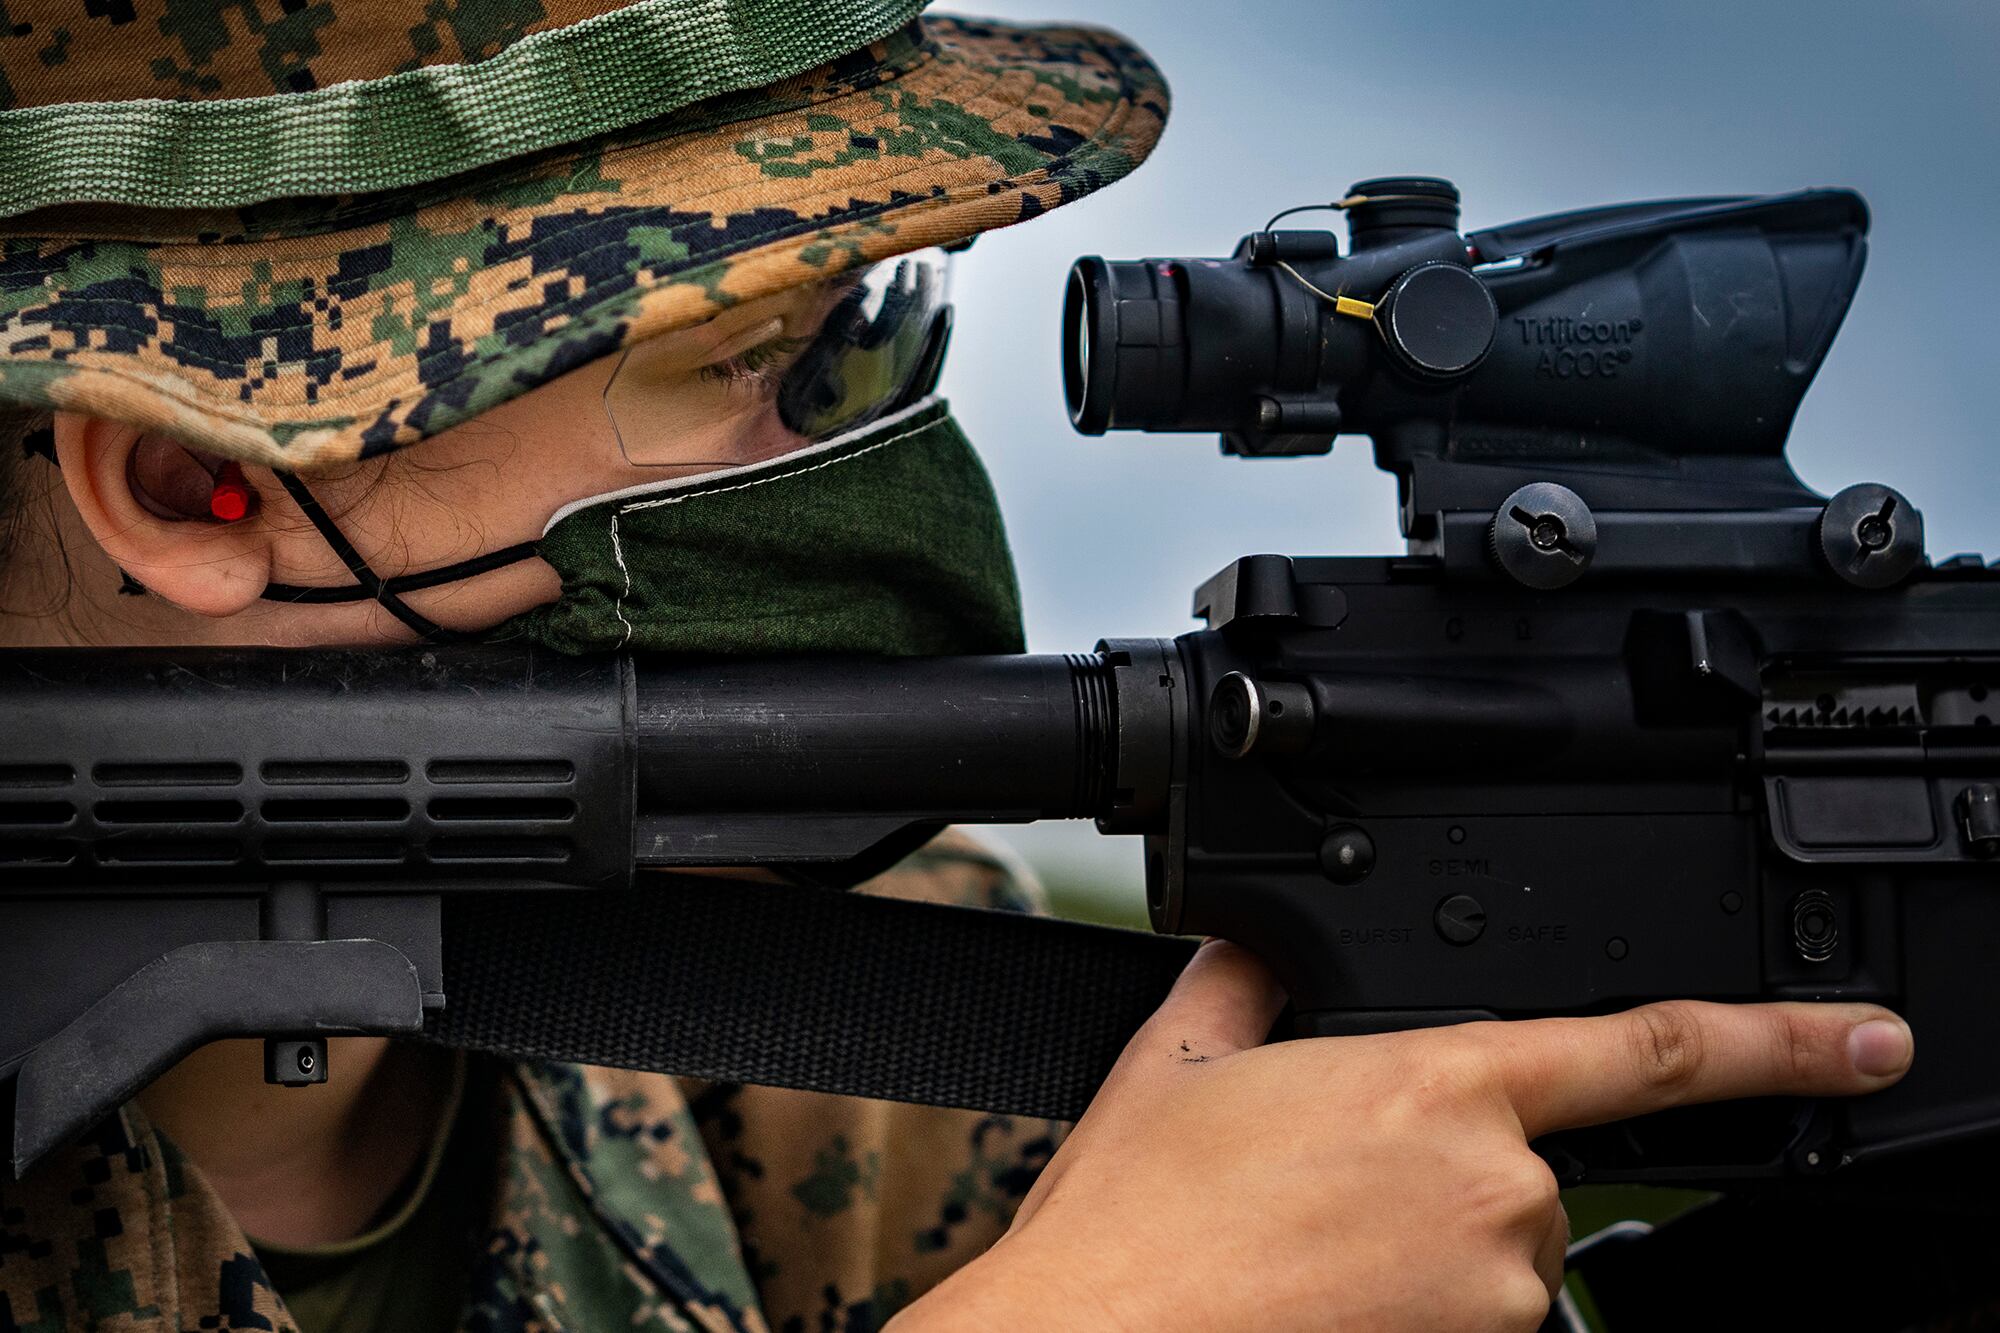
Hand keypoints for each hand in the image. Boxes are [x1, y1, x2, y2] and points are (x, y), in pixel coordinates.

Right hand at [894, 940, 1913, 1330]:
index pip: (1648, 1047)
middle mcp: (1491, 1188)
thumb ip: (1250, 976)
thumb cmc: (1136, 1223)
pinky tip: (1332, 1291)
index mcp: (1433, 1081)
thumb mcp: (1178, 1056)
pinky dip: (1422, 1300)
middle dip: (1457, 1166)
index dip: (1778, 1039)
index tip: (1862, 1039)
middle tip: (1330, 1186)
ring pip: (1504, 1250)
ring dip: (1434, 1243)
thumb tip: (1264, 943)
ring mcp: (1492, 1292)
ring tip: (1314, 1246)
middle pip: (1535, 1163)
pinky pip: (1478, 1314)